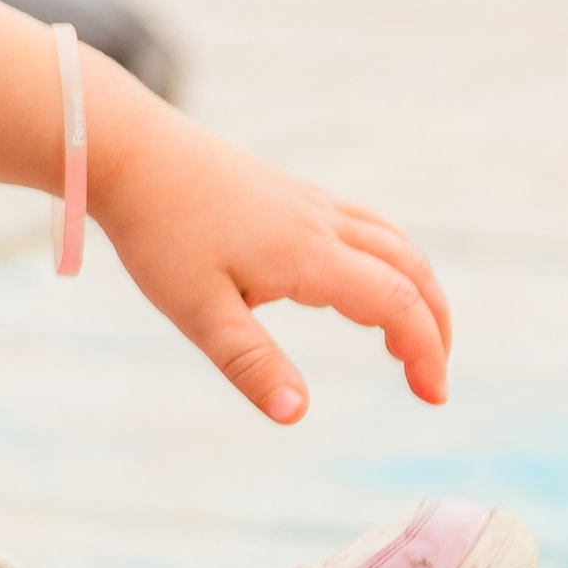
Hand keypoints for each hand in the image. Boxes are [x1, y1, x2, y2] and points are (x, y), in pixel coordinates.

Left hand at [93, 103, 450, 423]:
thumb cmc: (159, 231)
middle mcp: (323, 224)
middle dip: (435, 325)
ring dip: (416, 289)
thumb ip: (251, 364)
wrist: (132, 152)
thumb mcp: (198, 311)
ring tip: (407, 339)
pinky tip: (362, 282)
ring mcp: (309, 204)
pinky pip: (364, 225)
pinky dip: (388, 260)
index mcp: (310, 255)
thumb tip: (297, 416)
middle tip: (431, 377)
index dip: (426, 351)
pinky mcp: (290, 194)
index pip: (397, 304)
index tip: (433, 396)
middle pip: (411, 270)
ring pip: (393, 242)